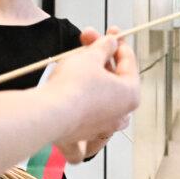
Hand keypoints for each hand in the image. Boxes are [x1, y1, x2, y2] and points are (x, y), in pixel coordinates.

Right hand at [47, 28, 139, 158]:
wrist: (49, 113)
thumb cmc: (73, 85)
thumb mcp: (90, 57)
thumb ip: (103, 48)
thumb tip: (112, 42)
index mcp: (130, 94)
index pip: (128, 63)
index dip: (119, 44)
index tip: (112, 33)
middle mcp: (120, 115)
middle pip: (115, 83)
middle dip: (101, 60)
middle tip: (88, 41)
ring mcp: (101, 130)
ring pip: (107, 114)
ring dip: (99, 95)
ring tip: (85, 74)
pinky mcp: (79, 140)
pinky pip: (84, 146)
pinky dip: (84, 144)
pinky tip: (82, 138)